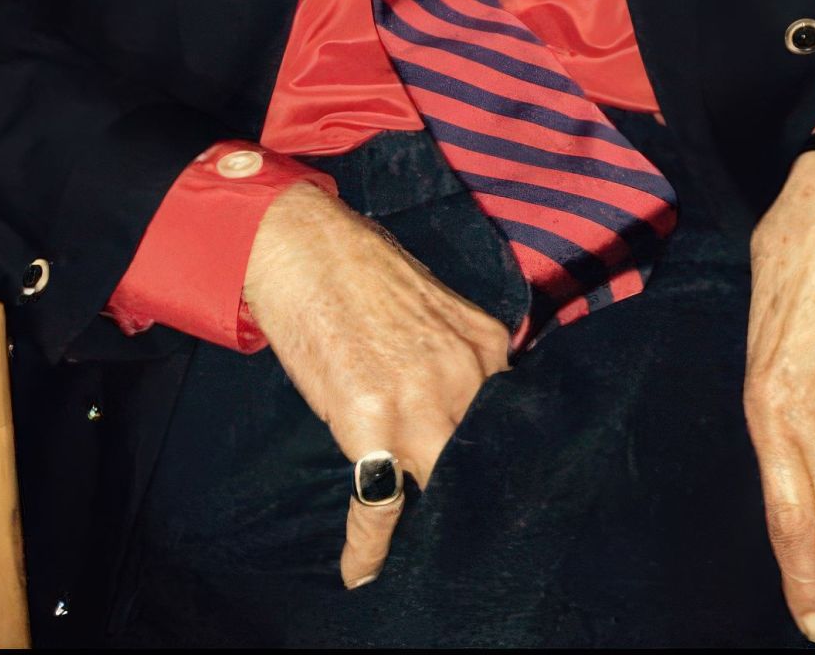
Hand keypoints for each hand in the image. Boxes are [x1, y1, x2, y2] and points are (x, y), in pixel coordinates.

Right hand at [241, 181, 510, 588]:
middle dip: (473, 497)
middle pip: (482, 460)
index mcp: (486, 343)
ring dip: (427, 520)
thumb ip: (459, 358)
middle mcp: (467, 372)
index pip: (508, 423)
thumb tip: (462, 408)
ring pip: (439, 484)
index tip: (495, 492)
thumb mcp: (435, 310)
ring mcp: (421, 397)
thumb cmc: (363, 274)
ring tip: (418, 550)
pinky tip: (363, 567)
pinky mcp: (371, 418)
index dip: (497, 462)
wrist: (306, 246)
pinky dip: (370, 543)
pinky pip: (380, 501)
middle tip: (463, 532)